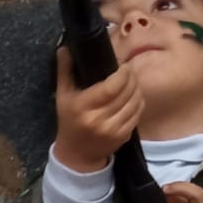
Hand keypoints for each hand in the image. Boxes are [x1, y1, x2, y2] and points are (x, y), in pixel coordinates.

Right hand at [51, 48, 143, 172]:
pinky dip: (139, 102)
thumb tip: (64, 48)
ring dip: (137, 89)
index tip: (123, 66)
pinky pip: (138, 113)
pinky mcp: (123, 136)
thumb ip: (65, 71)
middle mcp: (99, 119)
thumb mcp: (63, 96)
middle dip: (132, 78)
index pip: (112, 85)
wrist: (76, 155)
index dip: (123, 73)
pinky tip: (134, 97)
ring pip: (135, 101)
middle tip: (129, 72)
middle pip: (127, 91)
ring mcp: (113, 129)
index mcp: (83, 106)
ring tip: (132, 83)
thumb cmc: (69, 122)